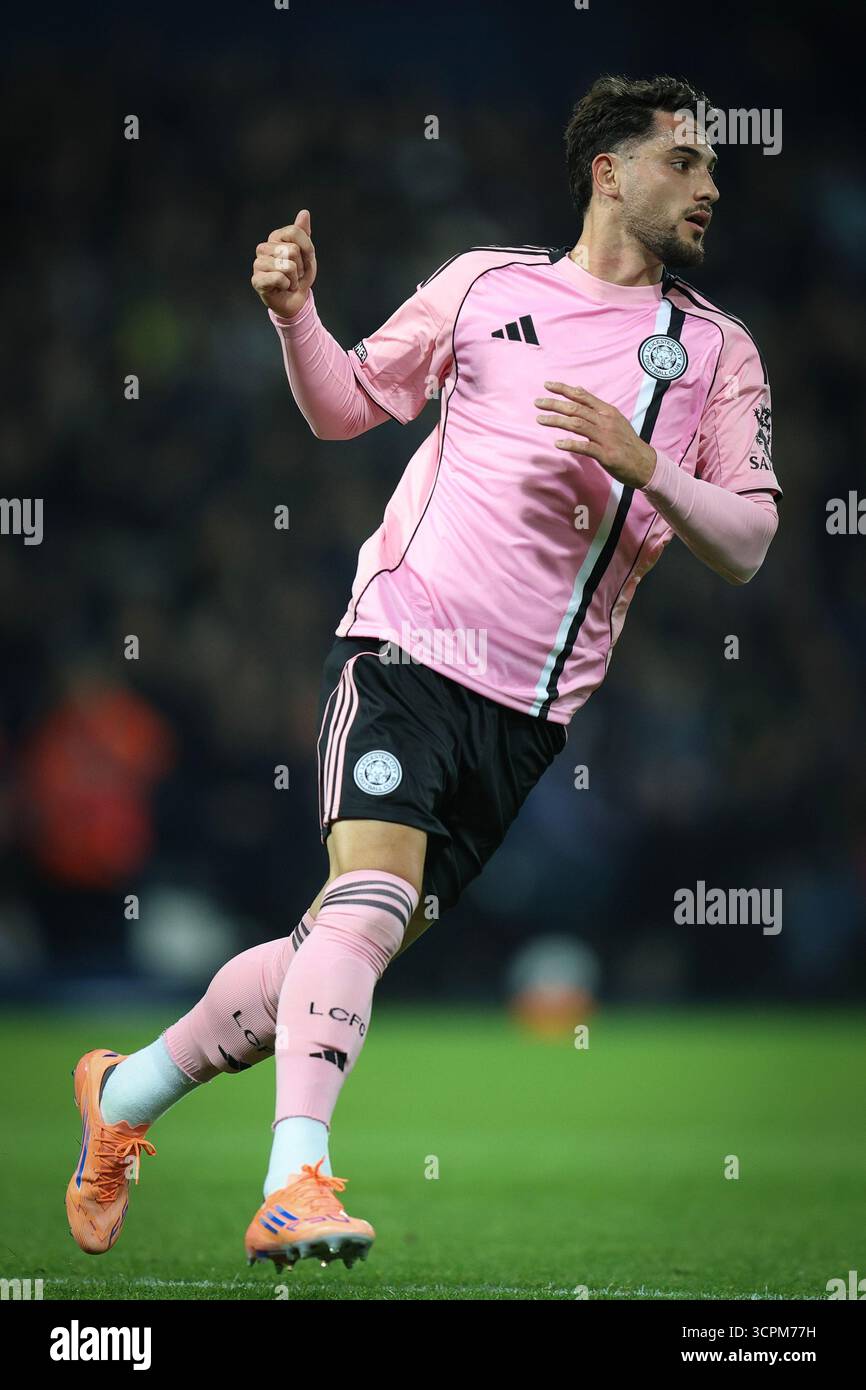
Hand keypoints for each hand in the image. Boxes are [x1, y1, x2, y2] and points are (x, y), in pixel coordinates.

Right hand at [251, 209, 316, 318]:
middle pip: (292, 250)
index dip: (307, 249)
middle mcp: (263, 248)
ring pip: (287, 265)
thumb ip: (304, 233)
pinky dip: (287, 285)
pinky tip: (282, 288)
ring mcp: (258, 264)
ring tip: (289, 281)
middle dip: (300, 266)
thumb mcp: (307, 254)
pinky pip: (279, 278)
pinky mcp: (256, 280)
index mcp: (275, 238)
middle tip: (295, 274)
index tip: (305, 259)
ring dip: (294, 278)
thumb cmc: (299, 276)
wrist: (296, 300)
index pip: (294, 232)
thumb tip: (304, 212)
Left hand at [535, 381, 656, 487]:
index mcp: (607, 411)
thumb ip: (596, 407)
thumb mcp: (614, 419)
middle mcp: (606, 421)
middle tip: (537, 402)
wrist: (645, 463)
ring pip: (577, 425)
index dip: (564, 389)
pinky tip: (558, 443)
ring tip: (540, 419)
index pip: (582, 396)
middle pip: (576, 409)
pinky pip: (585, 447)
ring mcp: (606, 438)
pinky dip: (571, 444)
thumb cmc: (626, 442)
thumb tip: (578, 391)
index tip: (547, 385)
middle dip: (555, 404)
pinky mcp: (606, 454)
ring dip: (557, 421)